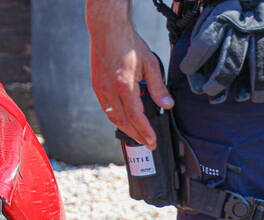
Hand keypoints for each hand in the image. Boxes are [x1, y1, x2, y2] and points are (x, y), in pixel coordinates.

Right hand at [86, 0, 173, 148]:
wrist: (108, 32)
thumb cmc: (129, 45)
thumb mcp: (150, 64)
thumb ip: (158, 87)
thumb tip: (167, 105)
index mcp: (125, 86)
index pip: (136, 116)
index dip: (145, 131)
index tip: (152, 141)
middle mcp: (110, 91)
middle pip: (123, 122)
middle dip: (136, 135)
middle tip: (147, 143)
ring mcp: (101, 91)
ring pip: (112, 117)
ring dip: (125, 128)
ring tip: (137, 135)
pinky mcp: (97, 88)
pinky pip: (106, 109)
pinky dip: (116, 118)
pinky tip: (124, 119)